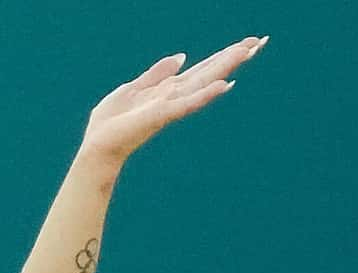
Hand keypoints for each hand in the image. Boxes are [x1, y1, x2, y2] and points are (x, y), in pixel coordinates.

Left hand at [79, 38, 264, 166]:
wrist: (97, 146)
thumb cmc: (111, 122)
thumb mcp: (133, 88)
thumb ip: (157, 73)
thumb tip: (182, 56)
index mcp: (168, 88)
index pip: (202, 68)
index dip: (224, 55)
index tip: (248, 43)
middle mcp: (175, 96)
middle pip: (209, 72)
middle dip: (233, 57)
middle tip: (260, 42)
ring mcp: (170, 106)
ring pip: (204, 83)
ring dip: (226, 68)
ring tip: (249, 52)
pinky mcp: (161, 115)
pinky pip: (187, 104)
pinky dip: (204, 96)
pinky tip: (223, 86)